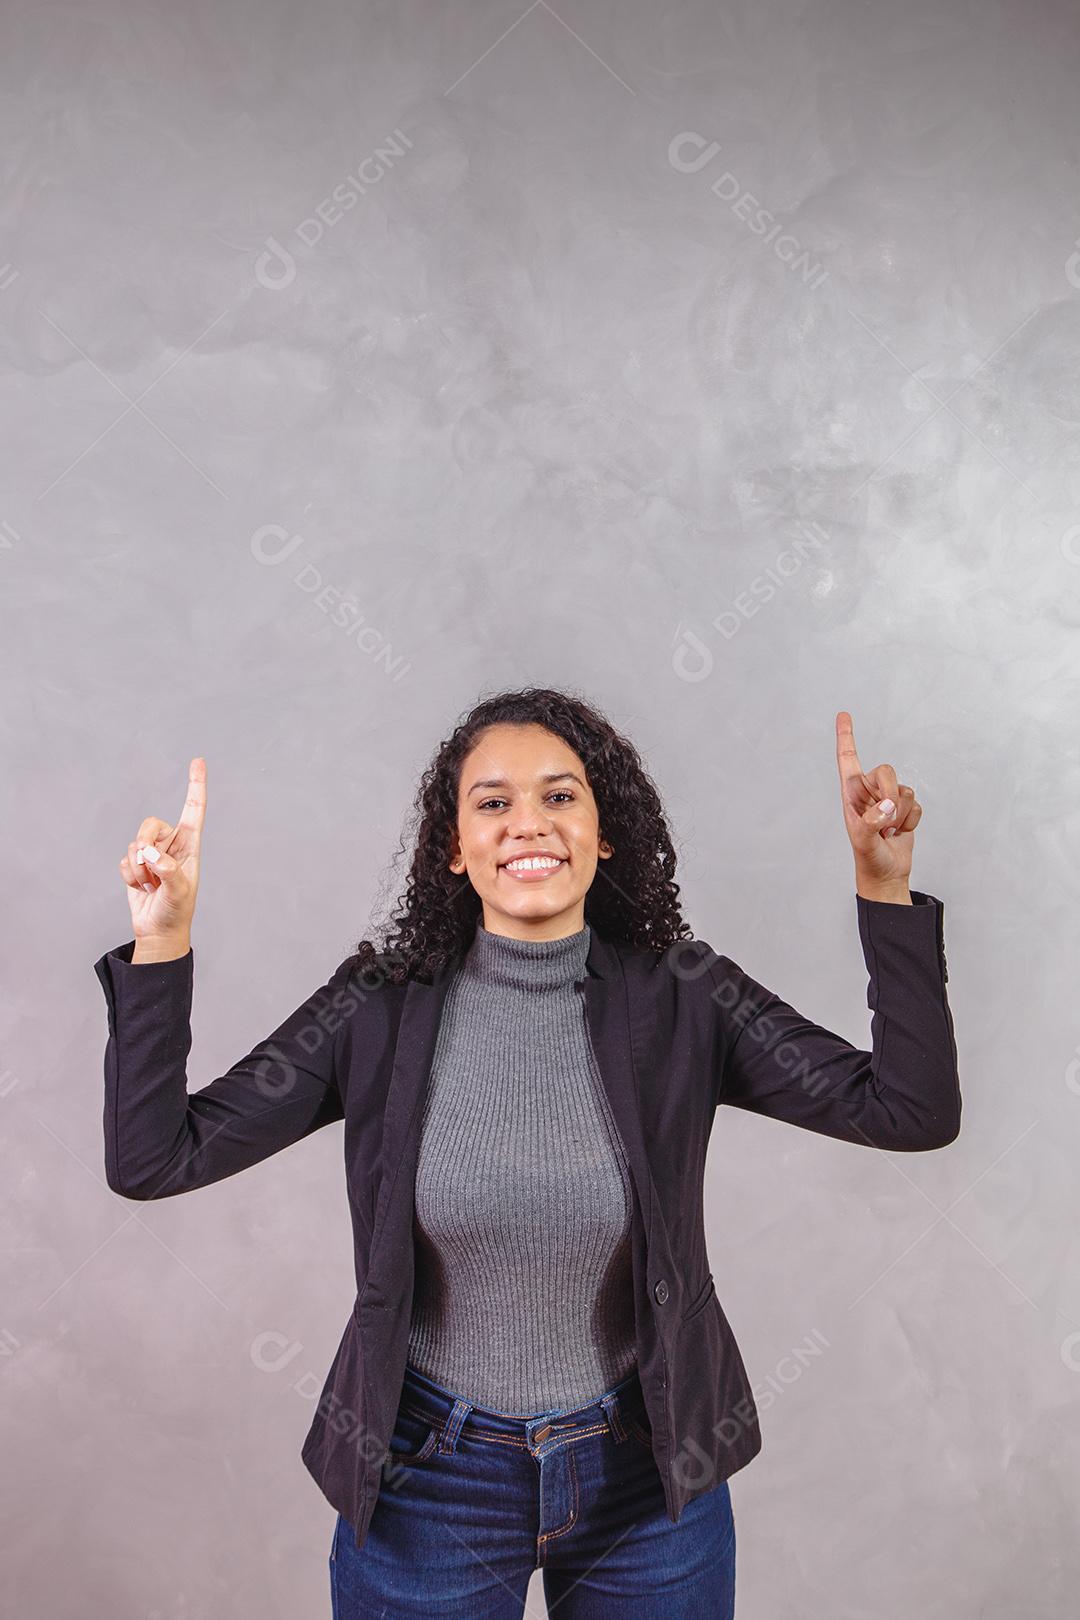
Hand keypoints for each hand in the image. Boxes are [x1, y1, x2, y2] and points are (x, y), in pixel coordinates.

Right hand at [118, 758, 206, 940]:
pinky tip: (141, 888)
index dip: (196, 786)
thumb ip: (168, 871)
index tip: (198, 762)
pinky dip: (128, 875)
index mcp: (190, 846)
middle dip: (143, 843)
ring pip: (134, 843)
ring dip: (137, 868)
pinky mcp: (136, 865)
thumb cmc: (176, 912)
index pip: (194, 810)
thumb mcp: (179, 893)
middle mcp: (171, 846)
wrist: (158, 931)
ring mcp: (152, 854)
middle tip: (149, 867)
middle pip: (150, 824)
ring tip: (150, 886)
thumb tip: (151, 853)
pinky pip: (124, 859)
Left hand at [834, 713, 919, 896]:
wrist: (887, 873)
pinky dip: (911, 821)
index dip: (846, 736)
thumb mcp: (864, 841)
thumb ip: (873, 822)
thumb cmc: (869, 857)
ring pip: (905, 789)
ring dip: (901, 814)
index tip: (843, 714)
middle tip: (884, 822)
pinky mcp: (905, 807)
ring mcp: (888, 798)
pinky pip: (916, 804)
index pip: (848, 758)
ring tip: (889, 831)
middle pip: (887, 770)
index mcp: (851, 792)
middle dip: (890, 795)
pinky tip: (900, 832)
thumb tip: (887, 806)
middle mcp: (869, 791)